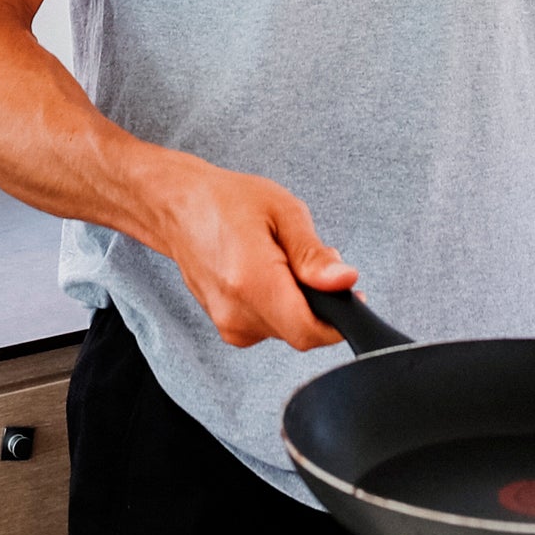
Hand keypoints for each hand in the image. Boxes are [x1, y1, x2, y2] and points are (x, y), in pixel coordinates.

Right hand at [149, 153, 356, 350]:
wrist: (180, 209)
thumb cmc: (228, 202)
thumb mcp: (284, 212)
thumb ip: (314, 254)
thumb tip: (345, 281)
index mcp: (252, 282)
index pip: (307, 331)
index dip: (338, 321)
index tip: (353, 299)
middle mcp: (236, 313)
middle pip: (300, 331)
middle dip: (319, 302)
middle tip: (313, 262)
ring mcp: (227, 324)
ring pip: (287, 329)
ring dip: (299, 302)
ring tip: (285, 261)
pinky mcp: (226, 326)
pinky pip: (270, 326)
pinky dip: (280, 305)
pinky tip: (270, 275)